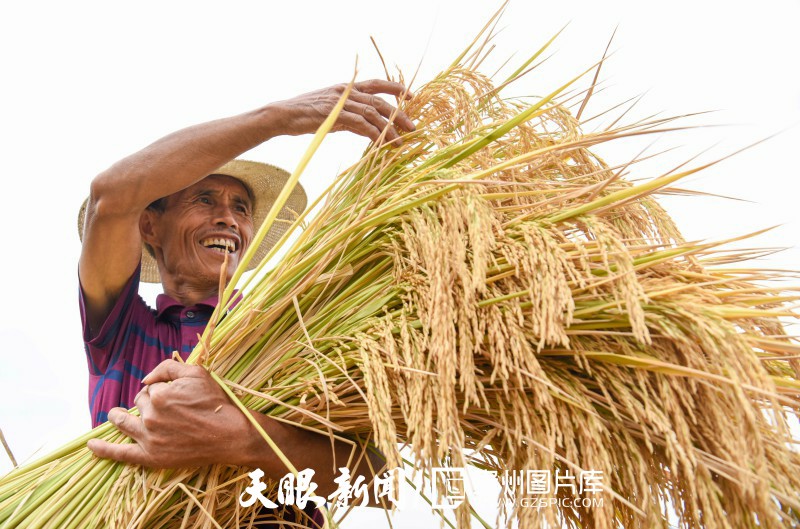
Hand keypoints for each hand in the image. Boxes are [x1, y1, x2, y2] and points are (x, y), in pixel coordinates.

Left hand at [87, 359, 252, 467]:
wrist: (230, 434)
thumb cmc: (216, 402)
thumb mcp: (196, 373)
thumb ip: (167, 367)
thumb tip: (146, 378)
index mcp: (160, 395)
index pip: (150, 388)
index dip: (160, 389)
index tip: (174, 394)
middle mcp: (151, 417)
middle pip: (139, 404)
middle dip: (147, 402)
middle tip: (166, 407)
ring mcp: (149, 438)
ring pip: (125, 423)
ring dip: (117, 417)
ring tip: (114, 415)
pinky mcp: (151, 457)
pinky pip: (121, 454)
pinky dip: (104, 450)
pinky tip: (91, 447)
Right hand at [267, 80, 414, 142]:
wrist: (283, 115)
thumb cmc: (306, 115)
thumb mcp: (331, 112)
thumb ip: (350, 117)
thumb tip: (367, 128)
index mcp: (346, 87)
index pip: (376, 83)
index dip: (395, 87)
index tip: (411, 95)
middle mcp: (346, 91)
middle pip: (379, 101)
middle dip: (399, 114)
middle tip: (413, 126)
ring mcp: (341, 102)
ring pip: (373, 113)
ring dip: (389, 128)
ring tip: (400, 141)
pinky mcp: (335, 115)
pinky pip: (361, 124)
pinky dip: (374, 134)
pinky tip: (383, 143)